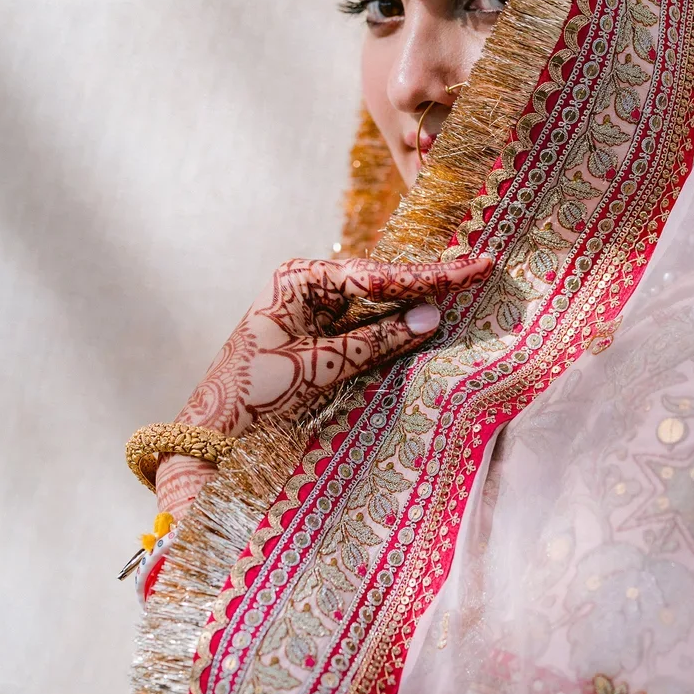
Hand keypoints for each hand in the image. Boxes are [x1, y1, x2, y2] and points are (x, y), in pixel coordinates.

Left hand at [155, 254, 491, 519]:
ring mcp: (316, 307)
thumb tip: (431, 316)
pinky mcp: (322, 332)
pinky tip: (430, 314)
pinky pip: (368, 323)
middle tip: (479, 267)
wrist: (215, 428)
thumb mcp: (318, 366)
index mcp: (300, 278)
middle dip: (428, 279)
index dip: (425, 275)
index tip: (469, 266)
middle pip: (381, 280)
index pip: (375, 275)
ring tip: (466, 283)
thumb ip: (375, 341)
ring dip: (417, 299)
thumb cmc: (254, 392)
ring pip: (378, 301)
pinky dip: (397, 323)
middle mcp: (309, 284)